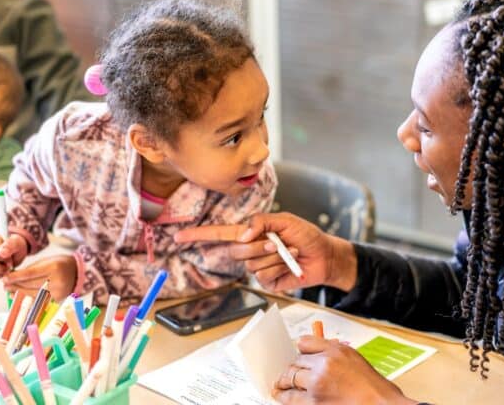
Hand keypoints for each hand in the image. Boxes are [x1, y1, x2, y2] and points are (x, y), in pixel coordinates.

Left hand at [3, 255, 76, 301]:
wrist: (79, 273)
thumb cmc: (60, 264)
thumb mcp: (47, 262)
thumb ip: (31, 269)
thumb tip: (13, 277)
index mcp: (54, 267)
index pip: (30, 274)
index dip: (15, 277)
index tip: (5, 278)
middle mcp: (56, 281)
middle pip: (29, 285)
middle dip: (15, 285)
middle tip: (4, 285)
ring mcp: (57, 292)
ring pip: (32, 294)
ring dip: (18, 293)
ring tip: (9, 290)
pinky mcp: (56, 300)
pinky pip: (37, 300)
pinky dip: (26, 298)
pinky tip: (19, 295)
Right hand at [174, 212, 357, 292]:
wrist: (324, 256)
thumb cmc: (306, 235)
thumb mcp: (285, 221)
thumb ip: (262, 222)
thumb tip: (242, 235)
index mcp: (251, 233)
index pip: (218, 234)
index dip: (198, 235)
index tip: (178, 236)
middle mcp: (250, 251)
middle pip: (238, 251)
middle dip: (259, 247)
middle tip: (278, 243)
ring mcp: (257, 268)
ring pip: (253, 265)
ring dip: (274, 258)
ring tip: (290, 252)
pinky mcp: (267, 283)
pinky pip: (264, 277)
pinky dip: (280, 269)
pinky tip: (290, 266)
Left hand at [273, 336, 415, 404]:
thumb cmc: (373, 387)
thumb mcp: (354, 358)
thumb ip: (332, 351)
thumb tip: (313, 350)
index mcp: (334, 352)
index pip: (304, 343)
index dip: (300, 351)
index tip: (297, 356)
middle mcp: (323, 366)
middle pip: (295, 363)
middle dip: (290, 369)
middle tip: (286, 373)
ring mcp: (316, 387)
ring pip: (289, 379)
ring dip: (282, 383)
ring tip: (279, 386)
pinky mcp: (313, 404)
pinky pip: (291, 399)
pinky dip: (285, 398)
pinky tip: (282, 397)